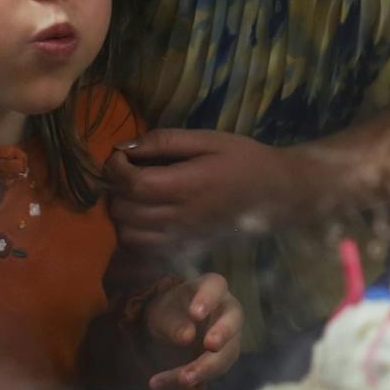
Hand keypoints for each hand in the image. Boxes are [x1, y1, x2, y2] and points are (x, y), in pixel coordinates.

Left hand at [106, 130, 321, 247]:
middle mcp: (182, 216)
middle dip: (114, 190)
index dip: (115, 168)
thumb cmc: (244, 160)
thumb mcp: (209, 139)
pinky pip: (144, 250)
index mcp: (189, 185)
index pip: (133, 184)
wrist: (276, 194)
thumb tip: (126, 146)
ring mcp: (183, 237)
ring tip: (131, 195)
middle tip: (124, 173)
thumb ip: (166, 141)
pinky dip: (132, 234)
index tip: (119, 155)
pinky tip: (142, 216)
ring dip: (120, 215)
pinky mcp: (185, 248)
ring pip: (129, 236)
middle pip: (125, 212)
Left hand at [142, 273, 243, 389]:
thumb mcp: (162, 313)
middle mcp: (227, 313)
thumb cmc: (169, 312)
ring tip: (182, 379)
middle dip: (222, 334)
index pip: (216, 287)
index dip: (208, 299)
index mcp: (212, 289)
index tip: (196, 313)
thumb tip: (188, 337)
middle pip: (233, 321)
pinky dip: (190, 381)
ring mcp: (230, 339)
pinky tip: (163, 383)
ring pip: (226, 354)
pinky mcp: (222, 361)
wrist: (170, 331)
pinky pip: (211, 373)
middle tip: (211, 345)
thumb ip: (173, 323)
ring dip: (206, 368)